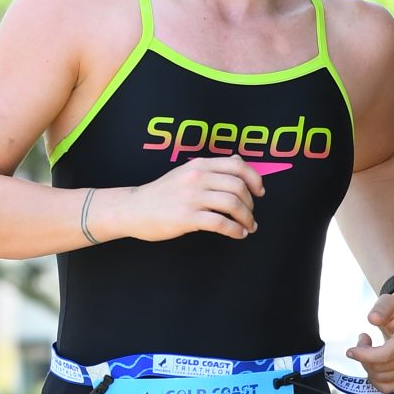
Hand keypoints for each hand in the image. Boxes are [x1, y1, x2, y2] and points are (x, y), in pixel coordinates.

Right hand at [118, 156, 264, 242]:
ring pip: (233, 205)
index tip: (260, 192)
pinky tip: (238, 234)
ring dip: (246, 219)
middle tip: (251, 215)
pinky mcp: (187, 217)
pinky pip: (221, 223)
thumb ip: (212, 167)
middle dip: (251, 204)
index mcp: (199, 165)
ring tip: (248, 227)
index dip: (255, 179)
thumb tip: (239, 160)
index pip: (237, 165)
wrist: (133, 209)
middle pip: (238, 187)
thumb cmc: (162, 193)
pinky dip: (235, 230)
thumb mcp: (186, 172)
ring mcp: (191, 197)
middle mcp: (197, 178)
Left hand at [347, 289, 393, 390]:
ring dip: (368, 366)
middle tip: (362, 341)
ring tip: (368, 349)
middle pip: (380, 369)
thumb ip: (381, 308)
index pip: (385, 355)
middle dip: (364, 358)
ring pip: (380, 379)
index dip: (364, 356)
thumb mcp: (388, 302)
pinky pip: (386, 387)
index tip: (350, 351)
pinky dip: (374, 378)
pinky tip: (373, 363)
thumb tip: (372, 318)